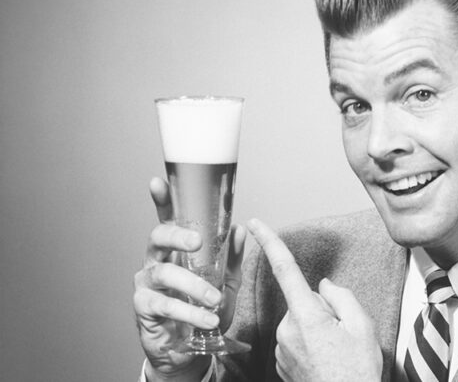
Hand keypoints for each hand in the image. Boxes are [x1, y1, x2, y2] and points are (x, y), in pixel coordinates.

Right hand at [133, 177, 245, 380]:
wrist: (190, 350)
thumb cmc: (205, 310)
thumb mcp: (226, 283)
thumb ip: (230, 258)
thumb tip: (239, 229)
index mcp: (176, 250)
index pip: (167, 220)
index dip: (161, 201)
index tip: (157, 182)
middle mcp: (157, 261)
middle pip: (157, 238)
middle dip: (176, 236)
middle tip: (197, 242)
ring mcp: (147, 284)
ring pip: (164, 273)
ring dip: (193, 285)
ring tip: (214, 300)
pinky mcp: (143, 308)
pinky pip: (164, 304)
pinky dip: (188, 311)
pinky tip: (206, 318)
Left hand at [247, 218, 382, 381]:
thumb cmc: (357, 371)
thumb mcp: (362, 326)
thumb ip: (342, 296)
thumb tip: (325, 287)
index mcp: (307, 315)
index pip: (285, 269)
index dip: (270, 242)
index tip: (255, 222)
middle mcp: (287, 329)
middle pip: (303, 300)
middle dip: (321, 307)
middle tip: (342, 332)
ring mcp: (281, 348)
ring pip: (300, 320)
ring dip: (316, 327)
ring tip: (335, 349)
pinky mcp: (280, 362)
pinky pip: (295, 339)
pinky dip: (310, 343)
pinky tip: (325, 359)